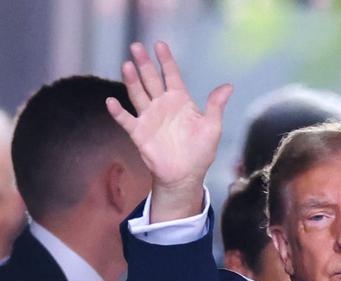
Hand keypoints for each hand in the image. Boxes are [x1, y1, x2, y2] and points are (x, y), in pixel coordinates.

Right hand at [106, 41, 232, 221]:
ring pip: (138, 94)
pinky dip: (118, 112)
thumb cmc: (201, 152)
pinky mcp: (139, 133)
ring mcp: (149, 118)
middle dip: (144, 63)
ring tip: (127, 65)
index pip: (171, 75)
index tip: (159, 44)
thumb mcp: (212, 127)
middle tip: (136, 46)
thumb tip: (229, 86)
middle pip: (151, 79)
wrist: (186, 175)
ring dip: (131, 80)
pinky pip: (126, 120)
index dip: (166, 60)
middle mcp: (162, 105)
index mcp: (180, 101)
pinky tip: (112, 101)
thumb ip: (216, 106)